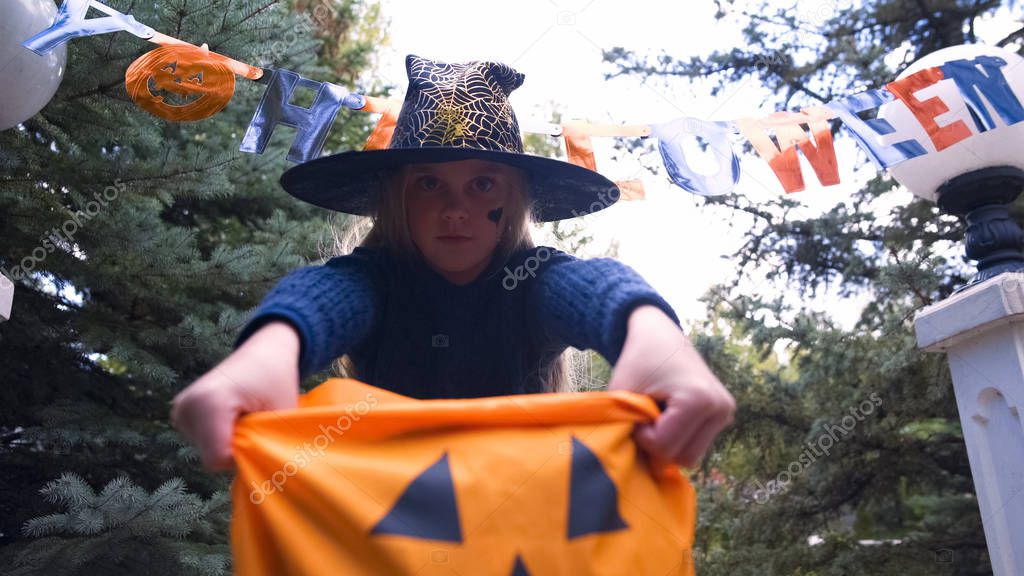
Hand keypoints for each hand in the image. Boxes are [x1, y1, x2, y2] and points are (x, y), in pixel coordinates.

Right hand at [170, 321, 301, 470]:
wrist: (263, 351)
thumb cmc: (277, 380)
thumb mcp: (281, 415)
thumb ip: (266, 446)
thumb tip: (254, 478)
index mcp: (210, 402)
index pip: (219, 458)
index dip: (244, 455)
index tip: (259, 432)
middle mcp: (187, 405)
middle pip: (211, 457)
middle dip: (236, 449)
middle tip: (253, 422)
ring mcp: (179, 408)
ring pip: (206, 452)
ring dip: (227, 443)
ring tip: (242, 416)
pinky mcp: (179, 412)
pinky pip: (201, 442)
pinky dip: (218, 436)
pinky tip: (230, 417)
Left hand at [607, 305, 735, 472]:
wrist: (659, 334)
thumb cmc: (637, 361)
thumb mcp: (623, 394)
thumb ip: (626, 430)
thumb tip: (636, 470)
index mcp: (699, 400)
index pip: (664, 448)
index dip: (641, 435)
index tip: (636, 409)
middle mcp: (720, 407)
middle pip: (682, 458)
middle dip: (657, 444)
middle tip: (646, 414)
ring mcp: (726, 411)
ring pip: (691, 455)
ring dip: (669, 442)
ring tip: (659, 413)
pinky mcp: (725, 414)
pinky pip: (697, 444)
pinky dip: (679, 437)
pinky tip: (671, 414)